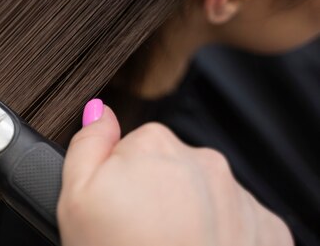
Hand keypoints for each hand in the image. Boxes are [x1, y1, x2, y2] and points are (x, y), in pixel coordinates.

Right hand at [58, 99, 292, 245]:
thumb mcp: (76, 199)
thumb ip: (87, 144)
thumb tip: (100, 110)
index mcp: (156, 146)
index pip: (136, 147)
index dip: (122, 181)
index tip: (119, 211)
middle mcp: (204, 162)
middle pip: (174, 168)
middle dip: (158, 195)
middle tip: (141, 234)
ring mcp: (240, 197)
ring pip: (206, 195)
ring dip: (191, 215)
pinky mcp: (267, 230)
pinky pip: (237, 222)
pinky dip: (221, 237)